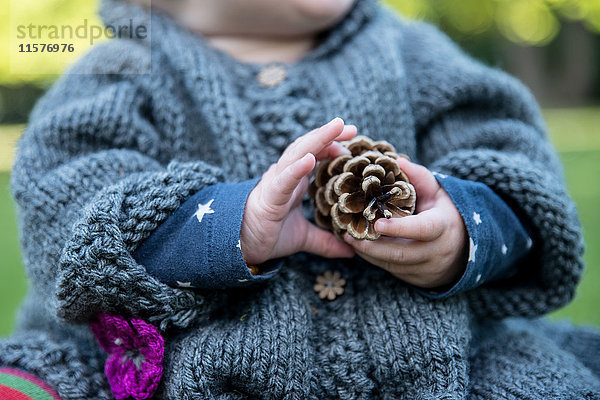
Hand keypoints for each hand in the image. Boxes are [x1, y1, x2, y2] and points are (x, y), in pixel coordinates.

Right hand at [240, 118, 356, 265]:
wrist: (240, 247)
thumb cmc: (268, 235)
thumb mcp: (304, 238)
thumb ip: (326, 241)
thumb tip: (352, 251)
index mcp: (295, 181)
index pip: (315, 154)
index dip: (332, 144)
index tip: (353, 141)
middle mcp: (286, 176)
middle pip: (308, 147)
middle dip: (329, 134)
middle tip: (351, 127)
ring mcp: (276, 183)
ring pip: (297, 154)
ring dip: (318, 139)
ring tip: (335, 128)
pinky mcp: (269, 197)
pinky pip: (283, 180)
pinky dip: (296, 168)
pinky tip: (309, 159)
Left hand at [344, 158, 467, 288]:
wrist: (465, 248)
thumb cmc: (445, 213)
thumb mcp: (438, 192)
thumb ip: (419, 177)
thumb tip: (397, 160)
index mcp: (442, 227)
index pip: (421, 229)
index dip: (399, 228)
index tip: (376, 222)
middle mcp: (436, 252)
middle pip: (400, 253)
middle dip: (371, 246)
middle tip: (348, 235)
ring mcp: (427, 269)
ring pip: (393, 265)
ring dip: (368, 254)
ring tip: (349, 239)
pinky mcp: (417, 279)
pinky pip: (392, 271)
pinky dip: (374, 260)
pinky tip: (360, 248)